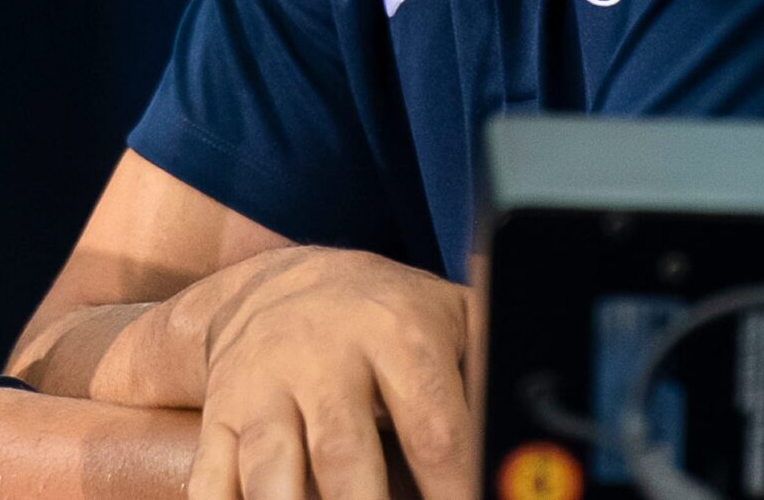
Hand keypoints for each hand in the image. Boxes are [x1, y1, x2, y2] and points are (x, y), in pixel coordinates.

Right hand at [189, 246, 472, 499]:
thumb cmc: (386, 318)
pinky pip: (213, 484)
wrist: (274, 283)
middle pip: (346, 458)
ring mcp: (261, 389)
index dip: (454, 490)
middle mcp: (321, 356)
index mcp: (394, 332)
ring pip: (271, 473)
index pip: (433, 426)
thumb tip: (550, 417)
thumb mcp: (449, 317)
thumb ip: (496, 362)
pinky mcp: (218, 419)